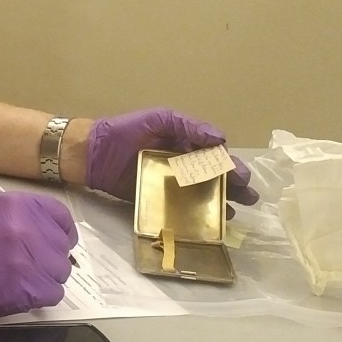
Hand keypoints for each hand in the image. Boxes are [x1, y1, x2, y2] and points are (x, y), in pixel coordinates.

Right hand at [0, 192, 75, 320]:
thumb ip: (14, 216)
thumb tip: (35, 227)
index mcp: (18, 206)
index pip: (59, 216)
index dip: (61, 230)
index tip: (59, 239)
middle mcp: (29, 230)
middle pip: (61, 246)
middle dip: (50, 255)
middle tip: (35, 263)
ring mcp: (30, 261)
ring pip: (59, 272)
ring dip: (45, 276)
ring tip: (23, 279)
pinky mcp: (27, 289)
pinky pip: (52, 294)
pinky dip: (41, 295)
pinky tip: (23, 292)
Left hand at [86, 108, 259, 212]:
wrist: (92, 151)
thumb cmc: (126, 130)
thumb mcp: (160, 119)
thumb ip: (188, 126)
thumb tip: (220, 138)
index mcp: (185, 144)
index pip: (215, 155)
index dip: (230, 165)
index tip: (240, 175)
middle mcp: (181, 165)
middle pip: (213, 177)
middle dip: (233, 186)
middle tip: (249, 196)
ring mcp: (168, 184)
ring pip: (199, 194)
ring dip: (219, 202)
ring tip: (234, 213)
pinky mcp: (155, 200)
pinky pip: (177, 209)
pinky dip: (192, 216)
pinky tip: (206, 222)